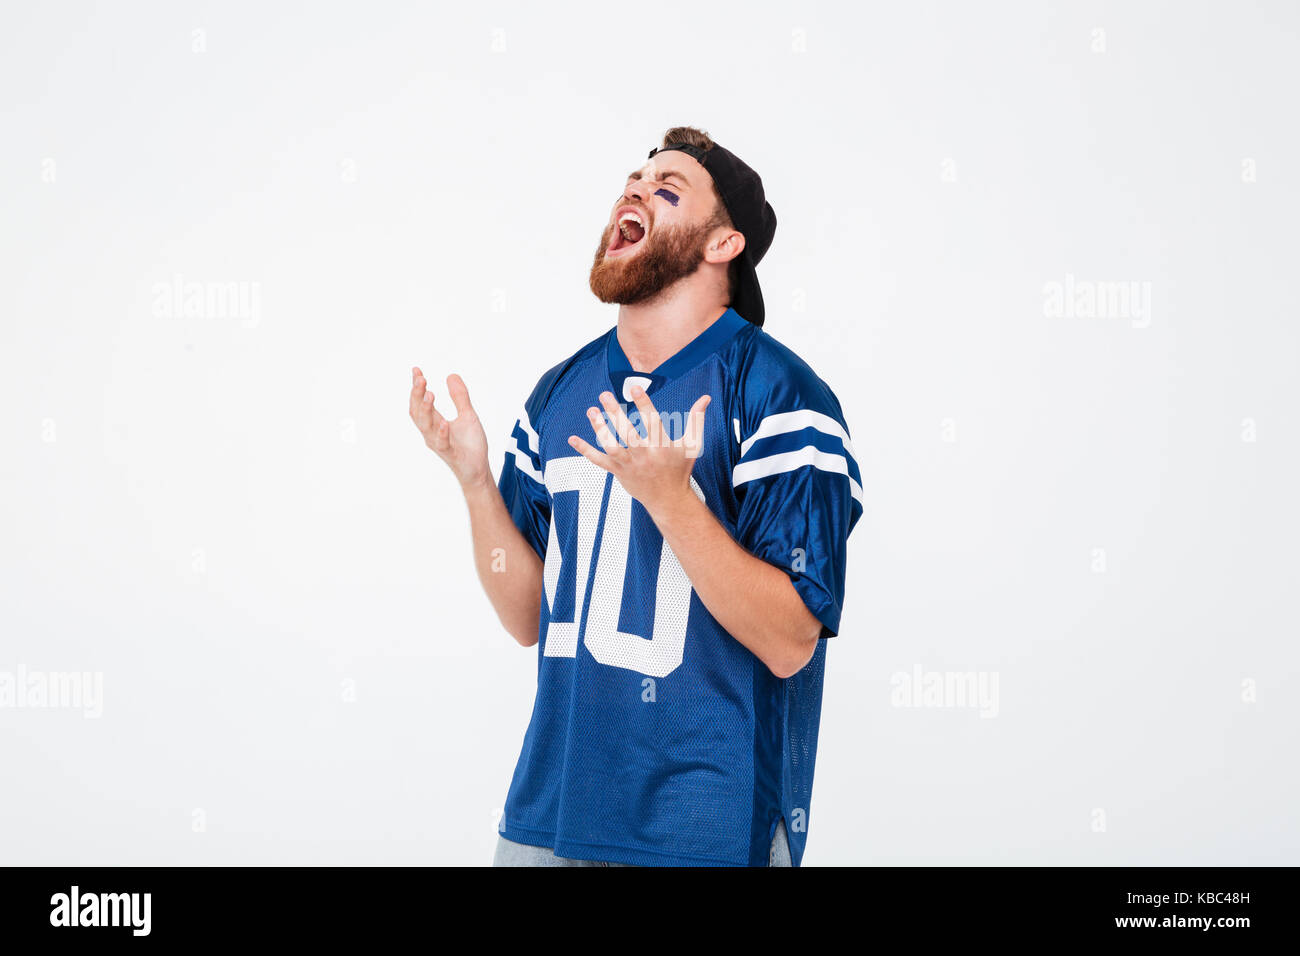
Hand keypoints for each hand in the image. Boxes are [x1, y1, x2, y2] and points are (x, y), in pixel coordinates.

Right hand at [409, 367, 490, 488]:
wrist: (478, 470)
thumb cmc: (470, 445)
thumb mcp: (468, 415)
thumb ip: (460, 397)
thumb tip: (451, 375)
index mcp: (435, 422)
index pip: (420, 402)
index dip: (417, 387)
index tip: (416, 370)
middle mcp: (432, 432)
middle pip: (418, 412)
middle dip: (417, 395)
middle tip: (420, 378)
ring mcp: (439, 443)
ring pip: (426, 426)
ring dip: (426, 409)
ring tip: (430, 394)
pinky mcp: (451, 454)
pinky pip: (442, 443)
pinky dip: (442, 432)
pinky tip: (444, 422)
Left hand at [568, 385, 709, 516]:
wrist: (668, 500)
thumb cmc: (680, 469)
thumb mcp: (692, 445)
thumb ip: (696, 420)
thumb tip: (706, 398)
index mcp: (662, 446)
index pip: (651, 421)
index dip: (643, 403)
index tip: (634, 387)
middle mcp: (644, 455)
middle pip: (627, 432)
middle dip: (614, 413)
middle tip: (604, 394)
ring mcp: (629, 464)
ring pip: (611, 445)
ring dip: (599, 428)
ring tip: (591, 410)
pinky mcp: (618, 472)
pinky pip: (598, 461)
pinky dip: (584, 450)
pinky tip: (572, 438)